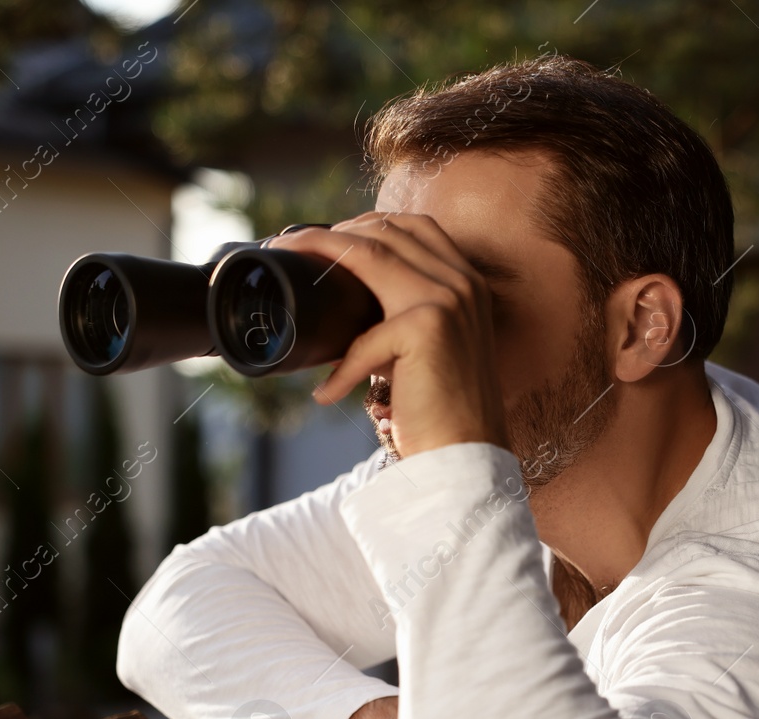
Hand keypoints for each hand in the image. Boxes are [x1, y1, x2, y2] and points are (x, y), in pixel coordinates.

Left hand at [264, 213, 508, 458]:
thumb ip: (401, 319)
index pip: (414, 227)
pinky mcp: (425, 328)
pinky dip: (340, 369)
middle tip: (295, 245)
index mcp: (468, 283)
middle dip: (333, 230)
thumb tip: (343, 311)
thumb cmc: (444, 410)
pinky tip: (327, 394)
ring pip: (368, 252)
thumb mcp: (429, 350)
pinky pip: (361, 338)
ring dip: (319, 250)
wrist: (468, 456)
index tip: (330, 237)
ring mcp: (446, 300)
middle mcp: (462, 282)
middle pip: (387, 229)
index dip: (367, 222)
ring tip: (290, 260)